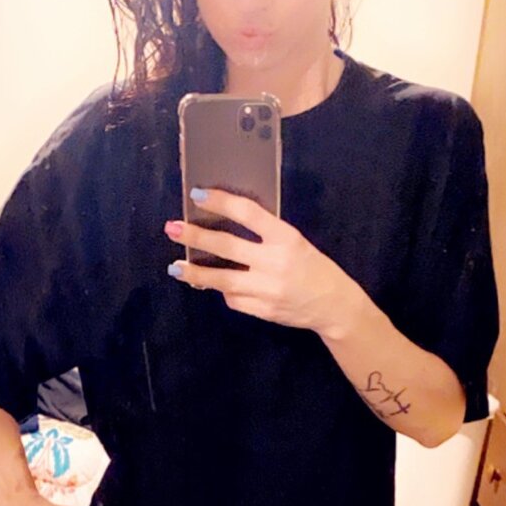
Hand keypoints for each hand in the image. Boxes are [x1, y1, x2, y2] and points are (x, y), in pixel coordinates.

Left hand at [164, 190, 356, 336]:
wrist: (333, 305)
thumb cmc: (312, 267)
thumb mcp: (295, 242)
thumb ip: (266, 235)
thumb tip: (225, 225)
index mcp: (286, 238)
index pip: (247, 213)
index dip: (220, 202)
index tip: (197, 195)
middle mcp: (275, 262)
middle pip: (226, 246)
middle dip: (195, 237)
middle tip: (172, 229)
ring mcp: (267, 289)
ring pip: (222, 279)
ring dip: (195, 273)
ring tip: (175, 267)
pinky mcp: (263, 310)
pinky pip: (234, 299)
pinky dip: (223, 291)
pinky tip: (215, 286)